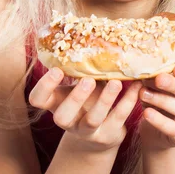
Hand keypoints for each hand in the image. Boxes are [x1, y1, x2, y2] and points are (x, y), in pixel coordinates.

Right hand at [28, 68, 142, 152]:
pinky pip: (117, 120)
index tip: (57, 69)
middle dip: (75, 98)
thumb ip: (81, 70)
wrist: (100, 136)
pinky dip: (128, 102)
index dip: (44, 86)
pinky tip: (136, 87)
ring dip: (104, 100)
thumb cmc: (87, 102)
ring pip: (92, 120)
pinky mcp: (107, 136)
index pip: (37, 100)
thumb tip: (94, 37)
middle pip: (62, 116)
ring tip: (115, 83)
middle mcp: (68, 121)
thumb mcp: (80, 87)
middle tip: (87, 80)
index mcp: (56, 104)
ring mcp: (86, 132)